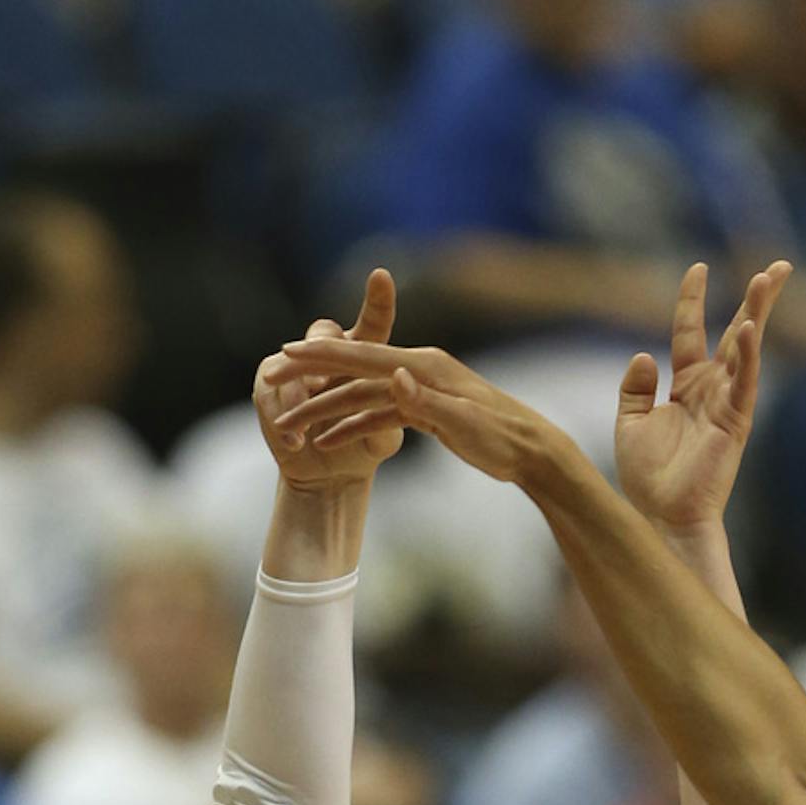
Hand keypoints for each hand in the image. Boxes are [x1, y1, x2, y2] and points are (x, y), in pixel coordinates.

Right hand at [253, 269, 406, 491]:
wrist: (333, 474)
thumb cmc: (376, 445)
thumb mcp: (393, 433)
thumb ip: (408, 405)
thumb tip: (399, 376)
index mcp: (372, 355)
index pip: (375, 324)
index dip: (377, 300)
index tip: (381, 275)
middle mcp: (337, 353)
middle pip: (324, 335)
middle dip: (312, 349)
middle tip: (299, 360)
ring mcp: (304, 369)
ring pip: (293, 365)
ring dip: (295, 392)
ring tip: (300, 424)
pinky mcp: (276, 391)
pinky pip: (268, 392)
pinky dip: (280, 416)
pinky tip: (294, 443)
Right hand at [271, 329, 574, 492]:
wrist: (533, 452)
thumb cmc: (503, 440)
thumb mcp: (466, 424)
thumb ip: (426, 402)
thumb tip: (396, 376)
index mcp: (425, 367)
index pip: (365, 358)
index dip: (324, 356)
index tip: (288, 352)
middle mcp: (419, 371)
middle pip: (355, 371)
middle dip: (313, 374)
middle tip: (272, 374)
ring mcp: (420, 390)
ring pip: (362, 397)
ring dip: (327, 410)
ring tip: (291, 425)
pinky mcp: (424, 411)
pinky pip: (378, 415)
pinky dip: (353, 427)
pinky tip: (328, 441)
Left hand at [613, 261, 789, 534]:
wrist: (663, 515)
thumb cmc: (649, 478)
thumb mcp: (630, 424)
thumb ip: (634, 389)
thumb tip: (643, 355)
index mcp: (686, 386)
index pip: (690, 332)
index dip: (692, 300)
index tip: (699, 267)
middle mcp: (711, 389)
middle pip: (734, 331)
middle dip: (756, 299)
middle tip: (777, 268)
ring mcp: (727, 402)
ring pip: (747, 348)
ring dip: (759, 312)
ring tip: (771, 278)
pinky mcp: (736, 420)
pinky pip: (745, 381)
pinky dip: (747, 355)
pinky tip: (750, 328)